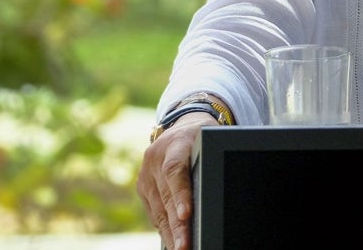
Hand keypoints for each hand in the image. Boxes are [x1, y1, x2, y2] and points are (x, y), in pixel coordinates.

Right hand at [137, 112, 215, 249]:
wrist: (181, 125)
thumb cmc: (202, 137)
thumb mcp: (211, 139)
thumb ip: (211, 161)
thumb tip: (221, 188)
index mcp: (177, 143)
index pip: (175, 170)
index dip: (180, 194)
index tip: (185, 215)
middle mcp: (156, 157)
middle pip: (167, 196)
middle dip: (177, 226)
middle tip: (184, 246)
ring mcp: (146, 172)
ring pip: (159, 208)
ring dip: (170, 233)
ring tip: (180, 248)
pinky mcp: (142, 185)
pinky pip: (153, 210)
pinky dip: (163, 227)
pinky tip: (172, 240)